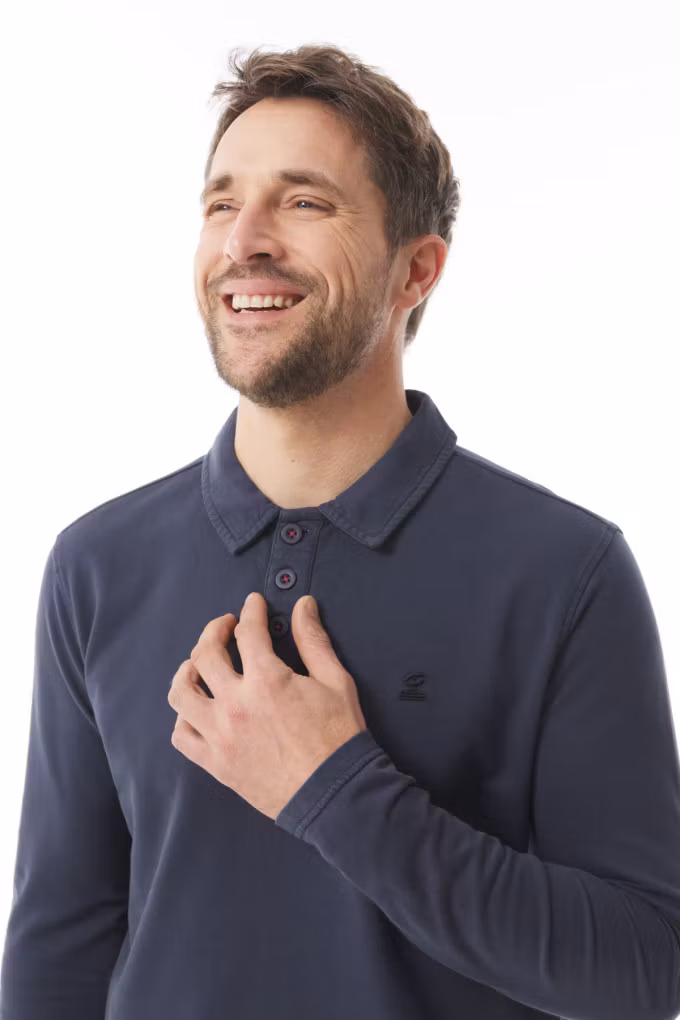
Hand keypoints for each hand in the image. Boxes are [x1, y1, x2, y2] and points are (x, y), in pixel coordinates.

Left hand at [167, 592, 367, 819]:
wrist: (333, 795)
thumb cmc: (338, 739)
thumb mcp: (335, 681)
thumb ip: (314, 640)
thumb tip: (303, 607)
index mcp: (267, 681)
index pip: (247, 631)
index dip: (250, 611)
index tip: (252, 604)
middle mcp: (236, 705)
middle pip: (205, 654)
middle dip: (213, 631)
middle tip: (224, 627)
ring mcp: (220, 735)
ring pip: (181, 693)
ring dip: (187, 671)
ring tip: (198, 664)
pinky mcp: (216, 763)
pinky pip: (182, 735)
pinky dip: (184, 717)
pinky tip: (197, 709)